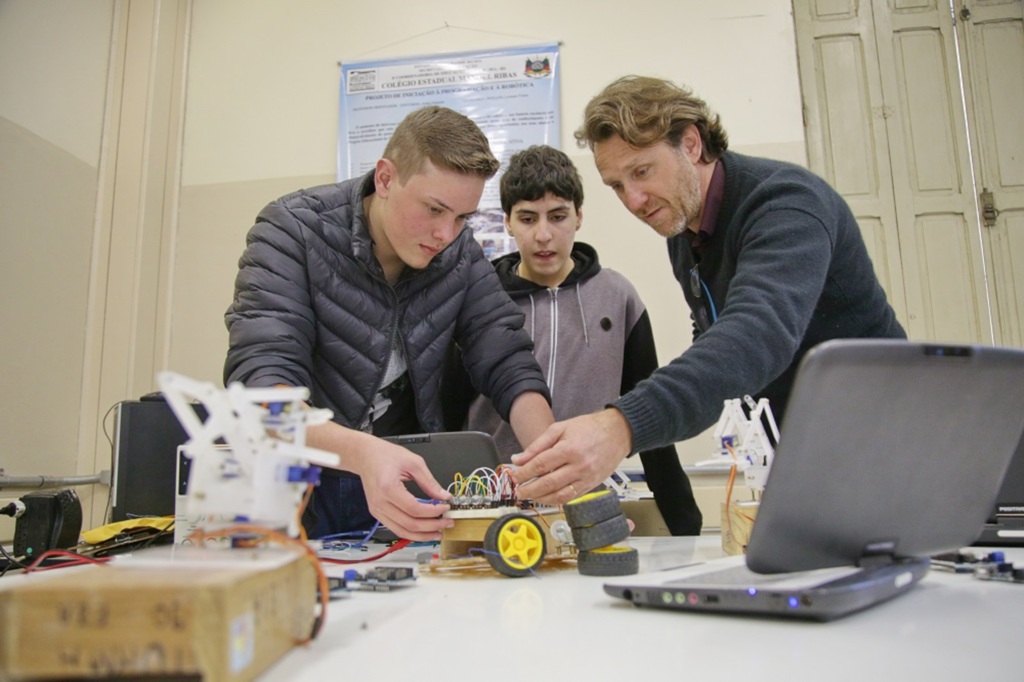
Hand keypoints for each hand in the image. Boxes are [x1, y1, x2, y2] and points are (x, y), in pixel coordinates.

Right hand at [352, 436, 455, 540]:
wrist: (365, 456)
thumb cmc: (385, 456)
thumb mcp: (413, 462)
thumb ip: (429, 482)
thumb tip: (444, 496)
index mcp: (388, 488)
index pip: (414, 509)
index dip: (433, 512)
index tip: (446, 507)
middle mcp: (380, 502)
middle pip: (409, 524)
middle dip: (432, 527)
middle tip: (447, 522)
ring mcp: (377, 510)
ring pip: (402, 531)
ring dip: (422, 535)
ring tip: (438, 532)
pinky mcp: (377, 513)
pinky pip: (396, 528)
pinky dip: (411, 532)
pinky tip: (423, 531)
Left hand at [511, 409, 632, 505]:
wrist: (618, 433)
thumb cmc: (589, 428)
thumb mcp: (560, 428)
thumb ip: (538, 445)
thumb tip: (518, 459)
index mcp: (569, 449)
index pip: (540, 465)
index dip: (524, 473)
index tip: (513, 476)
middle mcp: (579, 466)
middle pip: (548, 483)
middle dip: (529, 489)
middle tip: (517, 490)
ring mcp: (586, 478)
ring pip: (559, 495)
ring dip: (540, 498)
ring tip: (529, 496)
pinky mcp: (592, 485)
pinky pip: (571, 498)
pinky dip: (555, 501)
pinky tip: (545, 498)